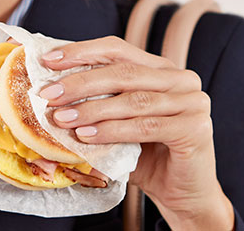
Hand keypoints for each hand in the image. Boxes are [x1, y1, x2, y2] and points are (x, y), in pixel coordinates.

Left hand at [39, 38, 233, 230]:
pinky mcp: (195, 127)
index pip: (118, 50)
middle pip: (123, 72)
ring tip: (62, 118)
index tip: (48, 61)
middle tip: (48, 94)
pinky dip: (112, 130)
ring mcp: (193, 102)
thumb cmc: (145, 156)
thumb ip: (94, 102)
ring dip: (92, 109)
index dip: (82, 52)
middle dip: (80, 82)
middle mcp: (181, 79)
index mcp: (161, 69)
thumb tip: (49, 89)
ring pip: (133, 100)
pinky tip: (87, 136)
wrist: (181, 193)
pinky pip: (146, 126)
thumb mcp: (115, 122)